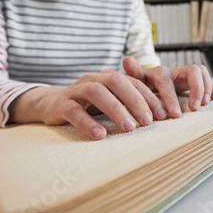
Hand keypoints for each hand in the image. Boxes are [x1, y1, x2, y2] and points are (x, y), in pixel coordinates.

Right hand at [9, 69, 167, 139]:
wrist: (49, 104)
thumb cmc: (88, 105)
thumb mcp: (110, 101)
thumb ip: (129, 103)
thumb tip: (158, 116)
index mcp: (108, 77)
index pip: (133, 82)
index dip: (149, 97)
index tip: (163, 114)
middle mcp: (93, 79)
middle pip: (117, 82)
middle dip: (135, 101)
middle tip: (148, 122)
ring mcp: (76, 90)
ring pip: (97, 93)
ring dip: (115, 110)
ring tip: (129, 128)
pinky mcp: (60, 104)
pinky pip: (74, 111)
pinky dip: (88, 123)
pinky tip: (100, 135)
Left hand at [123, 56, 212, 117]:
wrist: (150, 83)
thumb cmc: (144, 85)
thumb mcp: (136, 81)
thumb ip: (134, 73)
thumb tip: (127, 59)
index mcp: (160, 72)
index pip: (167, 80)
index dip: (171, 96)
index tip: (175, 114)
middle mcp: (175, 71)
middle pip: (192, 71)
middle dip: (196, 90)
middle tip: (195, 108)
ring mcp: (186, 75)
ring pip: (202, 72)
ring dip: (205, 88)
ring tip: (204, 105)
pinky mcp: (195, 80)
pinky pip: (208, 79)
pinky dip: (212, 88)